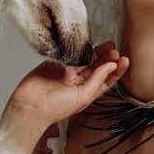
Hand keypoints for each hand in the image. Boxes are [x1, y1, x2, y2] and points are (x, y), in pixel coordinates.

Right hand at [7, 40, 129, 129]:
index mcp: (87, 92)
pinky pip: (70, 53)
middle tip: (114, 49)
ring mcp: (68, 72)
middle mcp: (79, 82)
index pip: (106, 80)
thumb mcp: (83, 96)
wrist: (30, 106)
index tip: (124, 60)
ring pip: (86, 58)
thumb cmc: (54, 109)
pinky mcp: (56, 64)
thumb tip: (111, 65)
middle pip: (98, 67)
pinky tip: (87, 43)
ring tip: (107, 45)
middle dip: (108, 58)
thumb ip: (97, 80)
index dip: (116, 70)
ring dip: (97, 51)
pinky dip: (79, 48)